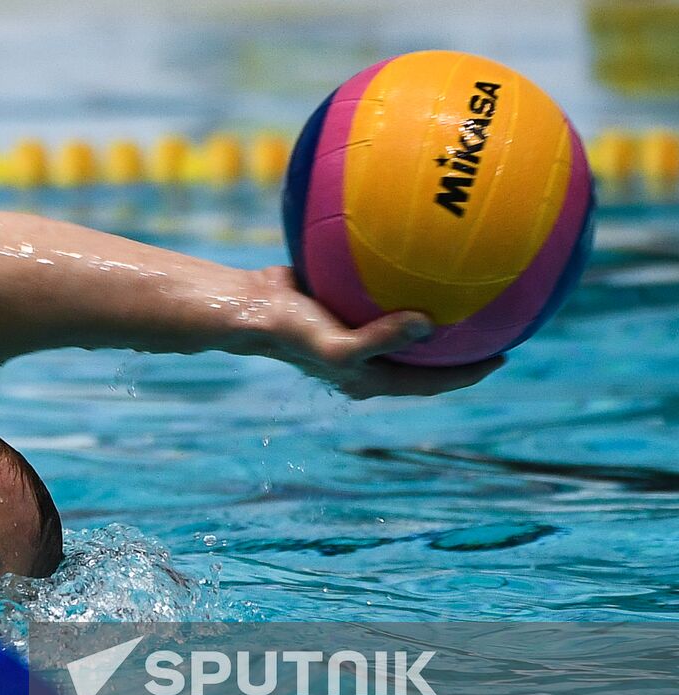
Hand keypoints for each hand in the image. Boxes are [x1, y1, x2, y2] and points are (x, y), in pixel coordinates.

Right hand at [258, 266, 504, 398]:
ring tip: (467, 289)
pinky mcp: (344, 303)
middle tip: (496, 324)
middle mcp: (368, 357)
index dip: (469, 374)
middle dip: (460, 348)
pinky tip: (419, 254)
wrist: (251, 306)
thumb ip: (381, 338)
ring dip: (435, 314)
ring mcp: (356, 330)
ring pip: (406, 325)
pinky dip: (405, 281)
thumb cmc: (291, 331)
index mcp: (371, 376)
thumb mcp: (337, 344)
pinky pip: (384, 293)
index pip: (431, 381)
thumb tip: (429, 323)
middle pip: (424, 358)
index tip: (503, 356)